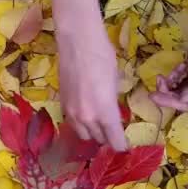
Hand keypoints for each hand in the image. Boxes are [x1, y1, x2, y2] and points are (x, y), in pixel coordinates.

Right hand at [57, 31, 127, 149]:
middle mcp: (86, 118)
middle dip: (107, 138)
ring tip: (99, 124)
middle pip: (99, 139)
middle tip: (114, 131)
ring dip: (93, 132)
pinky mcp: (62, 104)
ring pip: (83, 134)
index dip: (121, 145)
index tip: (125, 146)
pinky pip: (72, 123)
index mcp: (105, 113)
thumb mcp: (115, 83)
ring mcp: (71, 112)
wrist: (77, 42)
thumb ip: (112, 105)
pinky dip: (81, 124)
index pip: (115, 140)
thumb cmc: (103, 57)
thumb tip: (111, 114)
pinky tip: (86, 114)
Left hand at [150, 0, 187, 109]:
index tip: (152, 95)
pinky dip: (175, 73)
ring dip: (169, 84)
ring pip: (179, 86)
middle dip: (166, 92)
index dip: (169, 102)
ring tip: (162, 74)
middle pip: (181, 97)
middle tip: (157, 80)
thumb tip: (182, 99)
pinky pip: (181, 74)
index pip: (187, 104)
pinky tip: (177, 66)